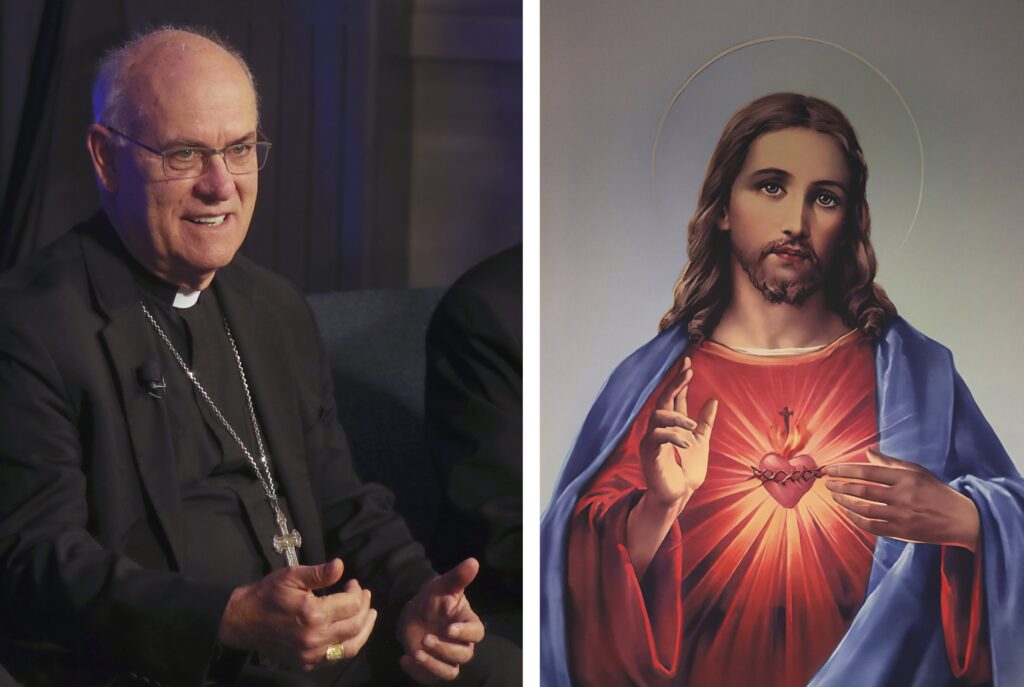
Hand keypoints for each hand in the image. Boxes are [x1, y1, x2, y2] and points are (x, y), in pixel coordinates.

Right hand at [218, 558, 377, 670]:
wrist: (242, 622)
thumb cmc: (267, 595)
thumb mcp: (291, 576)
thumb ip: (319, 573)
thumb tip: (340, 565)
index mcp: (313, 614)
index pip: (351, 604)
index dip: (357, 592)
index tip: (353, 583)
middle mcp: (315, 638)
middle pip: (355, 625)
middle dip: (365, 608)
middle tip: (365, 596)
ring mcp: (311, 654)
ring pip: (351, 646)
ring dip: (365, 630)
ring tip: (370, 615)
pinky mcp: (306, 664)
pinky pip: (336, 658)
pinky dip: (349, 645)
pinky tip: (352, 632)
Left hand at [398, 558, 484, 682]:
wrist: (413, 613)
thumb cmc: (432, 598)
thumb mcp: (441, 585)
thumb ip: (457, 577)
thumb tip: (473, 561)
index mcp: (467, 622)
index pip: (476, 632)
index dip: (465, 633)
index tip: (450, 629)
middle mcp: (461, 643)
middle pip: (465, 655)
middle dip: (445, 649)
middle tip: (426, 639)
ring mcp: (447, 658)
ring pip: (451, 672)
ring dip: (435, 665)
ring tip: (417, 653)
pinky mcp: (432, 668)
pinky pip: (430, 678)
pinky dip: (417, 672)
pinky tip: (404, 659)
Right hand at [638, 356, 718, 508]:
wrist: (678, 496)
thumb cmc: (686, 472)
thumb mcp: (701, 443)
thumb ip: (705, 423)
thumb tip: (713, 400)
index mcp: (671, 425)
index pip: (674, 397)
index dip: (680, 380)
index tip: (688, 363)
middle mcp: (659, 429)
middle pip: (663, 400)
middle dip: (675, 384)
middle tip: (688, 371)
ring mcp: (652, 440)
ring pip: (658, 416)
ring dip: (676, 417)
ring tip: (691, 426)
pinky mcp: (649, 453)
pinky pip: (657, 437)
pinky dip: (673, 437)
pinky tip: (686, 444)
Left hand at [825, 449, 980, 551]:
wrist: (961, 519)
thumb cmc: (936, 491)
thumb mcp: (916, 471)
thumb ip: (890, 462)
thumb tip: (867, 451)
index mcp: (906, 478)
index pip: (868, 472)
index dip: (844, 470)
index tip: (829, 469)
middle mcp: (903, 496)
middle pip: (862, 490)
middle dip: (840, 486)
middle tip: (827, 483)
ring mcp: (902, 516)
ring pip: (864, 509)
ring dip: (844, 502)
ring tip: (835, 497)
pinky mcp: (902, 532)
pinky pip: (872, 527)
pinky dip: (856, 520)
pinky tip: (848, 514)